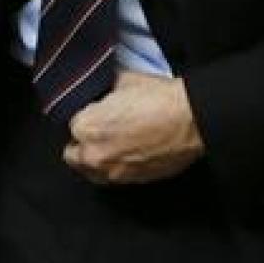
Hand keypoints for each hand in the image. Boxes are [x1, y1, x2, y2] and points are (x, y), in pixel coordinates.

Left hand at [63, 70, 203, 184]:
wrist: (192, 121)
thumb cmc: (159, 98)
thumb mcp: (124, 80)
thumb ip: (104, 89)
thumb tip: (101, 88)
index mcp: (86, 128)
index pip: (71, 124)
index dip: (85, 116)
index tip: (95, 112)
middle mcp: (95, 155)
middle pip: (73, 154)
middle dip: (81, 142)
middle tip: (98, 130)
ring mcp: (114, 172)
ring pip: (90, 171)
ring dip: (95, 159)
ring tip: (111, 144)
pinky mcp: (133, 182)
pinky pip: (114, 177)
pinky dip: (115, 167)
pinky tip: (127, 153)